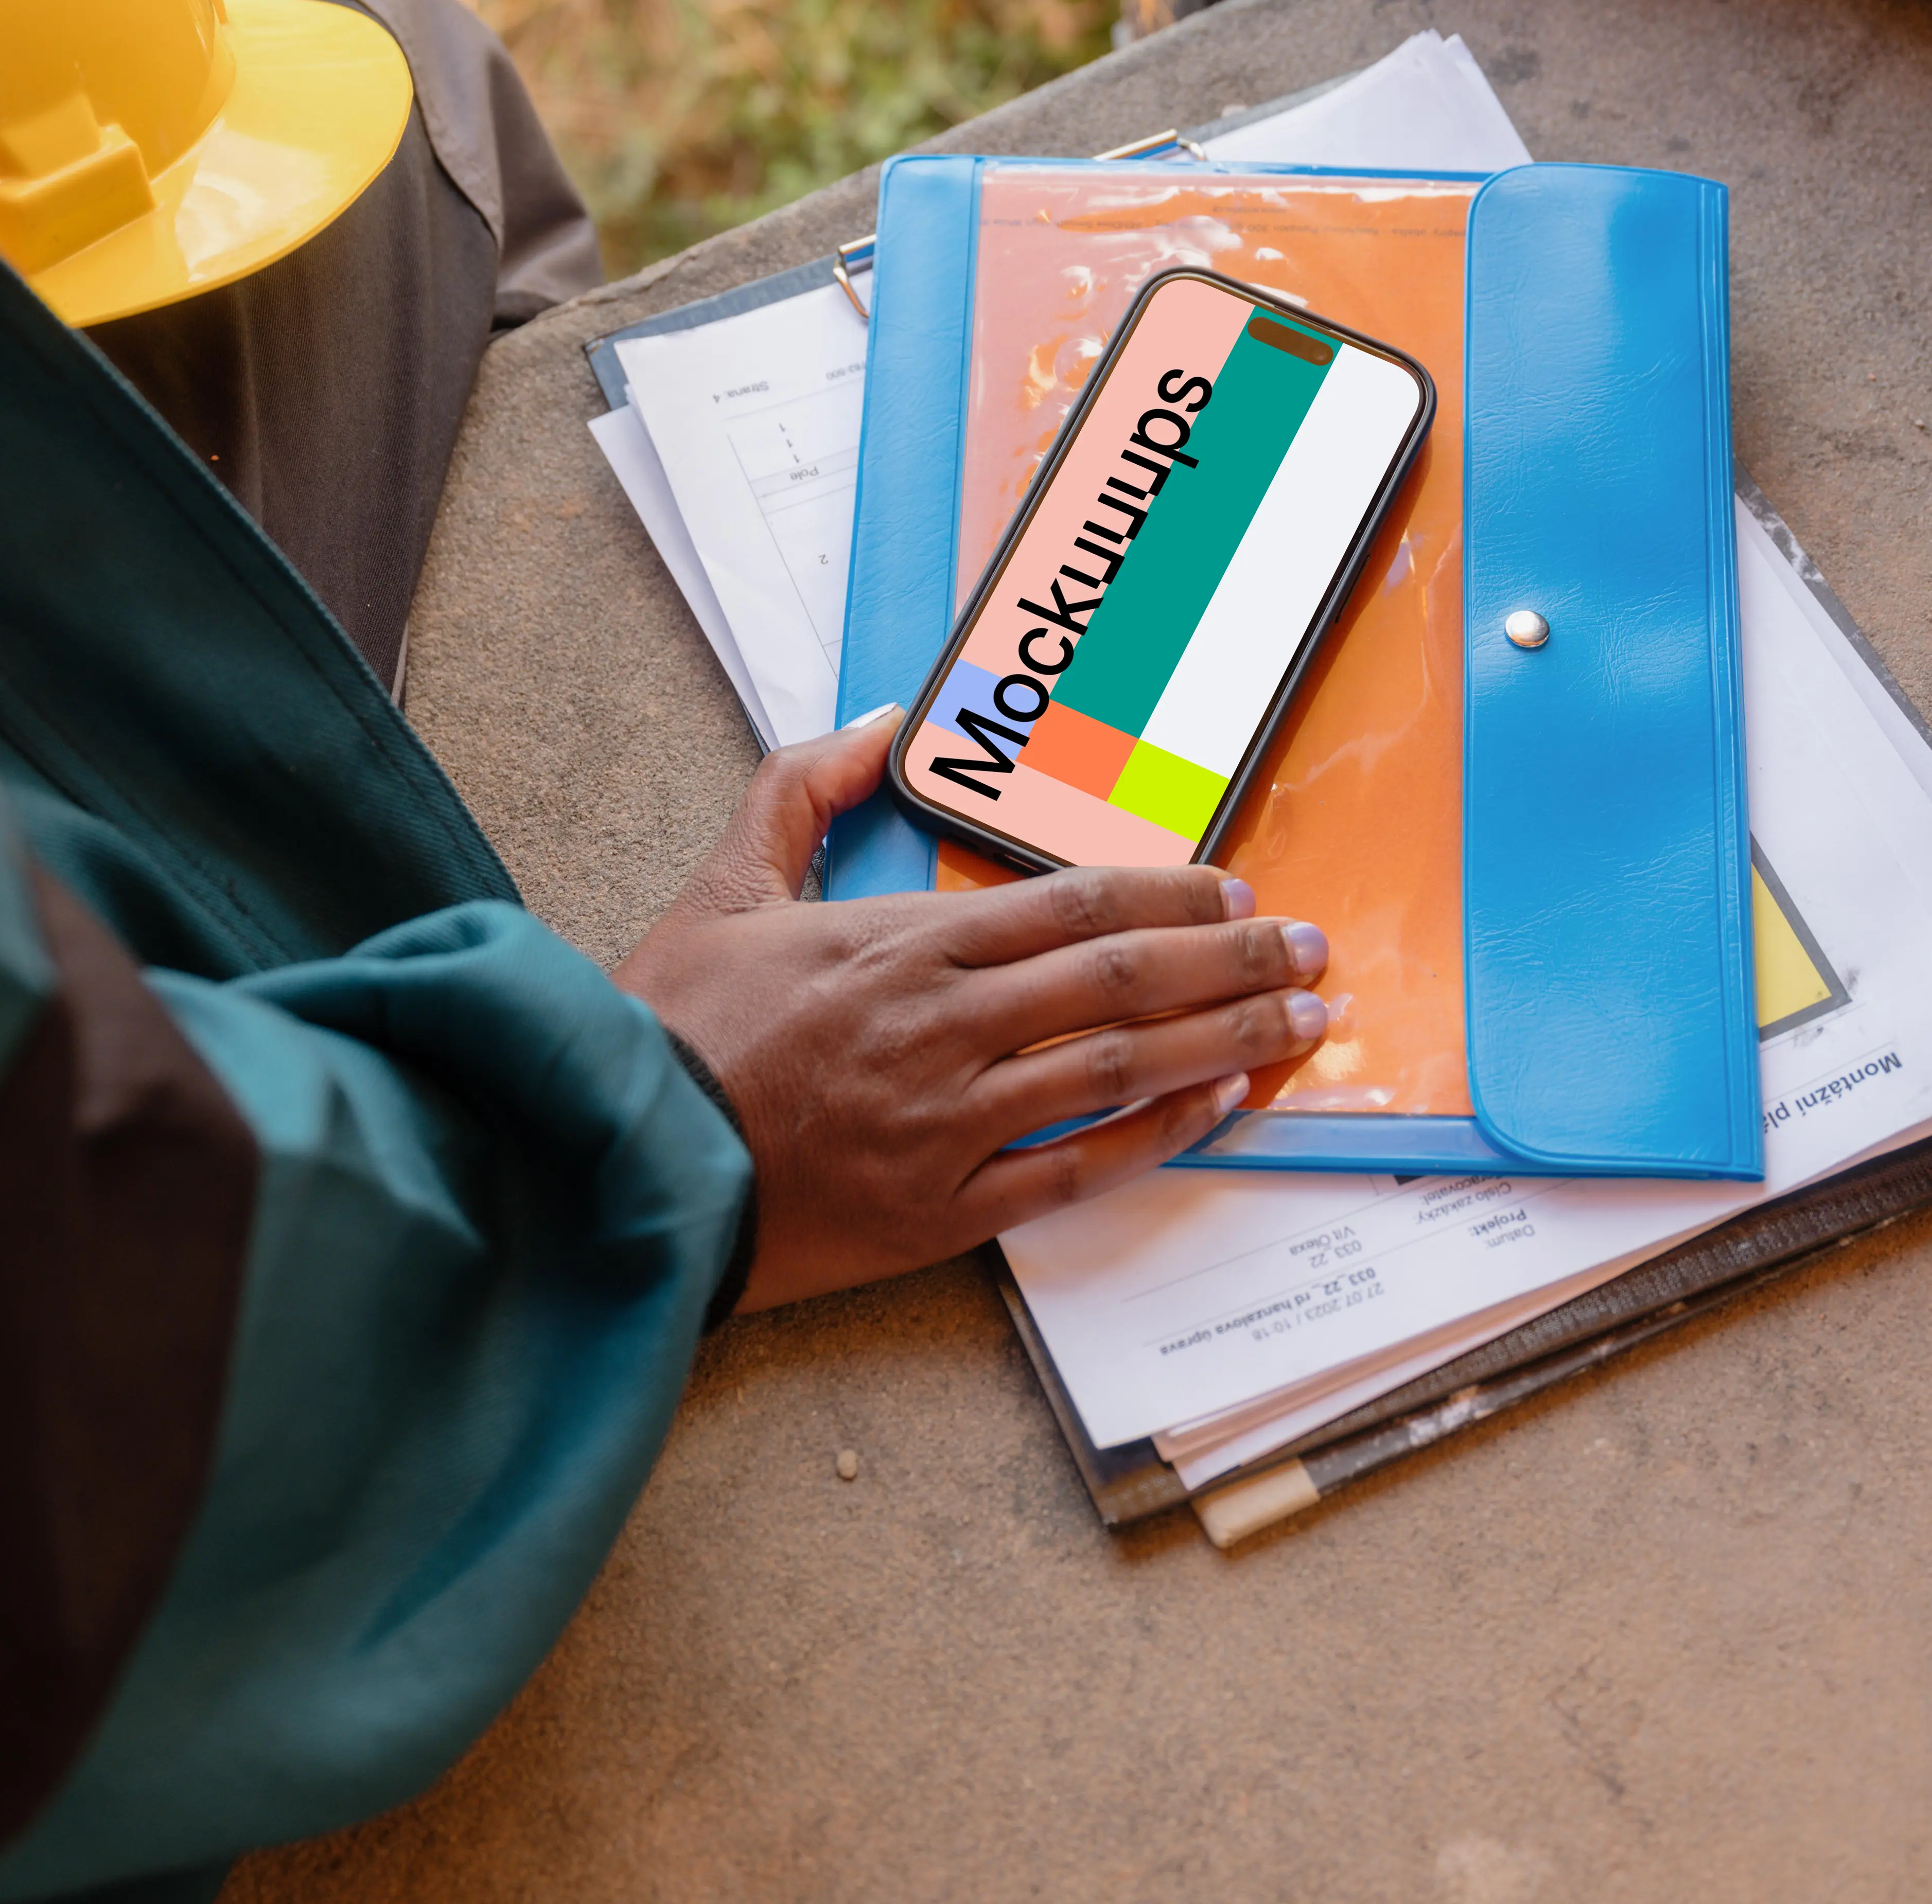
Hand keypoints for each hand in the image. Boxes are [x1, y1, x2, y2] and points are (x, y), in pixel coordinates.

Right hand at [617, 707, 1332, 1310]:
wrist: (619, 1163)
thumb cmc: (670, 1028)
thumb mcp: (721, 884)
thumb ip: (800, 788)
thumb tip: (882, 722)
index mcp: (900, 945)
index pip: (1071, 906)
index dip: (1167, 895)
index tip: (1237, 890)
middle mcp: (942, 1025)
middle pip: (1120, 980)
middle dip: (1232, 961)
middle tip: (1312, 952)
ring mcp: (948, 1120)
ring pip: (1119, 1069)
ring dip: (1224, 1040)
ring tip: (1300, 1023)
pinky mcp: (941, 1210)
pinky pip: (1077, 1169)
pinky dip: (1157, 1136)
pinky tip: (1219, 1109)